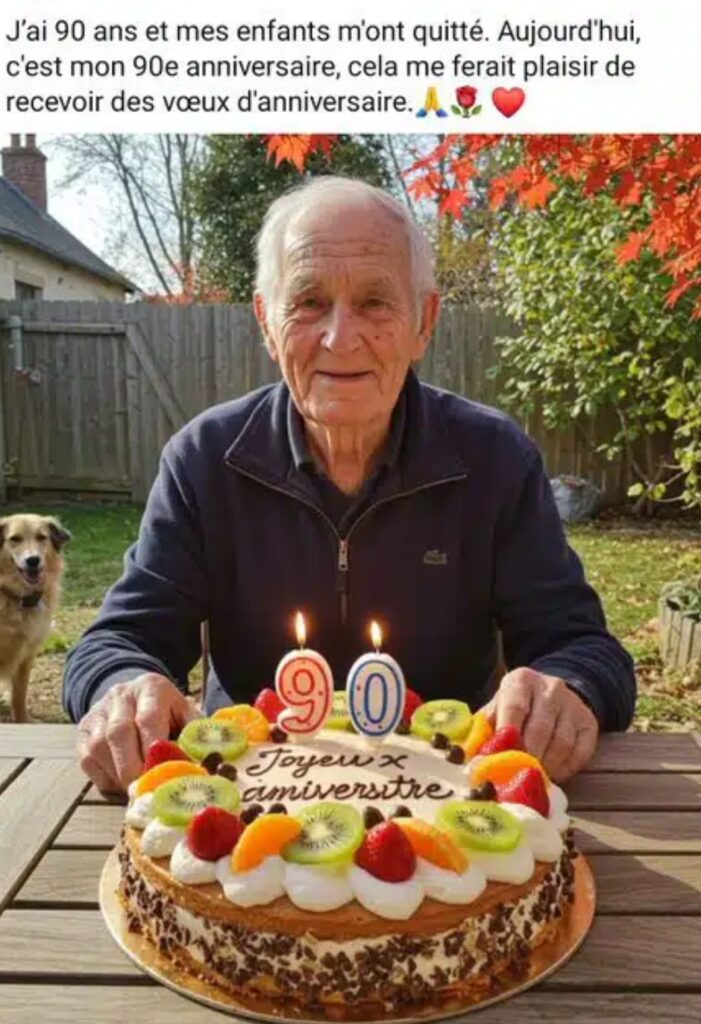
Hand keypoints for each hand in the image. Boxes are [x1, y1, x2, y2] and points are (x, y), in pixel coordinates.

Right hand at [76, 673, 198, 792]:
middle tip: (146, 790)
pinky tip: (121, 784)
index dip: (154, 748)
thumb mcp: (186, 714)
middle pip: (119, 733)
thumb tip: (207, 764)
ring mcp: (98, 713)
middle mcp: (121, 696)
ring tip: (136, 790)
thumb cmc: (169, 713)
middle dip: (133, 767)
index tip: (162, 773)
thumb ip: (195, 735)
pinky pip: (87, 761)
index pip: (148, 718)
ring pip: (99, 748)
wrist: (135, 696)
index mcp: (151, 688)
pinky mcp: (84, 732)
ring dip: (118, 775)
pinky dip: (104, 778)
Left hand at [481, 667, 598, 782]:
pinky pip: (580, 752)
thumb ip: (483, 731)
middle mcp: (550, 687)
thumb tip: (469, 758)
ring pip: (561, 743)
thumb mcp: (496, 709)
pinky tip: (553, 774)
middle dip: (526, 756)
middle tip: (515, 776)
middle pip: (540, 728)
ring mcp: (573, 704)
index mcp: (521, 681)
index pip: (515, 706)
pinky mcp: (589, 722)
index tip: (499, 756)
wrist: (550, 694)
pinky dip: (566, 769)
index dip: (507, 733)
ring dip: (546, 766)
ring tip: (533, 777)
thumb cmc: (515, 707)